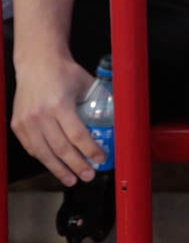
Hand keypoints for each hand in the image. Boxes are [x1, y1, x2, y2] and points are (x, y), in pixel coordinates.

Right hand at [12, 55, 100, 185]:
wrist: (36, 63)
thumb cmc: (63, 72)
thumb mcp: (85, 84)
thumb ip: (97, 102)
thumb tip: (116, 118)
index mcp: (60, 105)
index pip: (77, 135)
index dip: (90, 150)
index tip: (101, 159)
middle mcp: (41, 115)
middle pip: (61, 148)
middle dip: (76, 165)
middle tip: (88, 176)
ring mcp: (26, 121)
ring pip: (44, 153)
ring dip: (59, 169)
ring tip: (71, 179)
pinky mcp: (17, 125)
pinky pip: (32, 148)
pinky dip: (44, 159)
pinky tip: (54, 166)